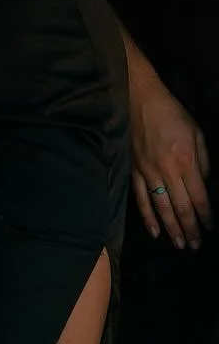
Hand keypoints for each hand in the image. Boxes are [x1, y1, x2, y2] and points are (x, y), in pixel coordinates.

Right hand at [130, 58, 210, 248]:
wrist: (139, 97)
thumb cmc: (171, 113)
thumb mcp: (196, 132)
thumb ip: (202, 161)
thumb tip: (202, 183)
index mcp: (185, 161)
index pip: (198, 197)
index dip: (205, 216)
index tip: (209, 228)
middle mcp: (167, 170)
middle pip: (180, 207)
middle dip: (190, 228)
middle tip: (194, 245)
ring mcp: (147, 171)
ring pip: (161, 206)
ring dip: (171, 228)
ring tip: (178, 244)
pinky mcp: (133, 168)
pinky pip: (139, 197)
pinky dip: (147, 216)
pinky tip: (154, 230)